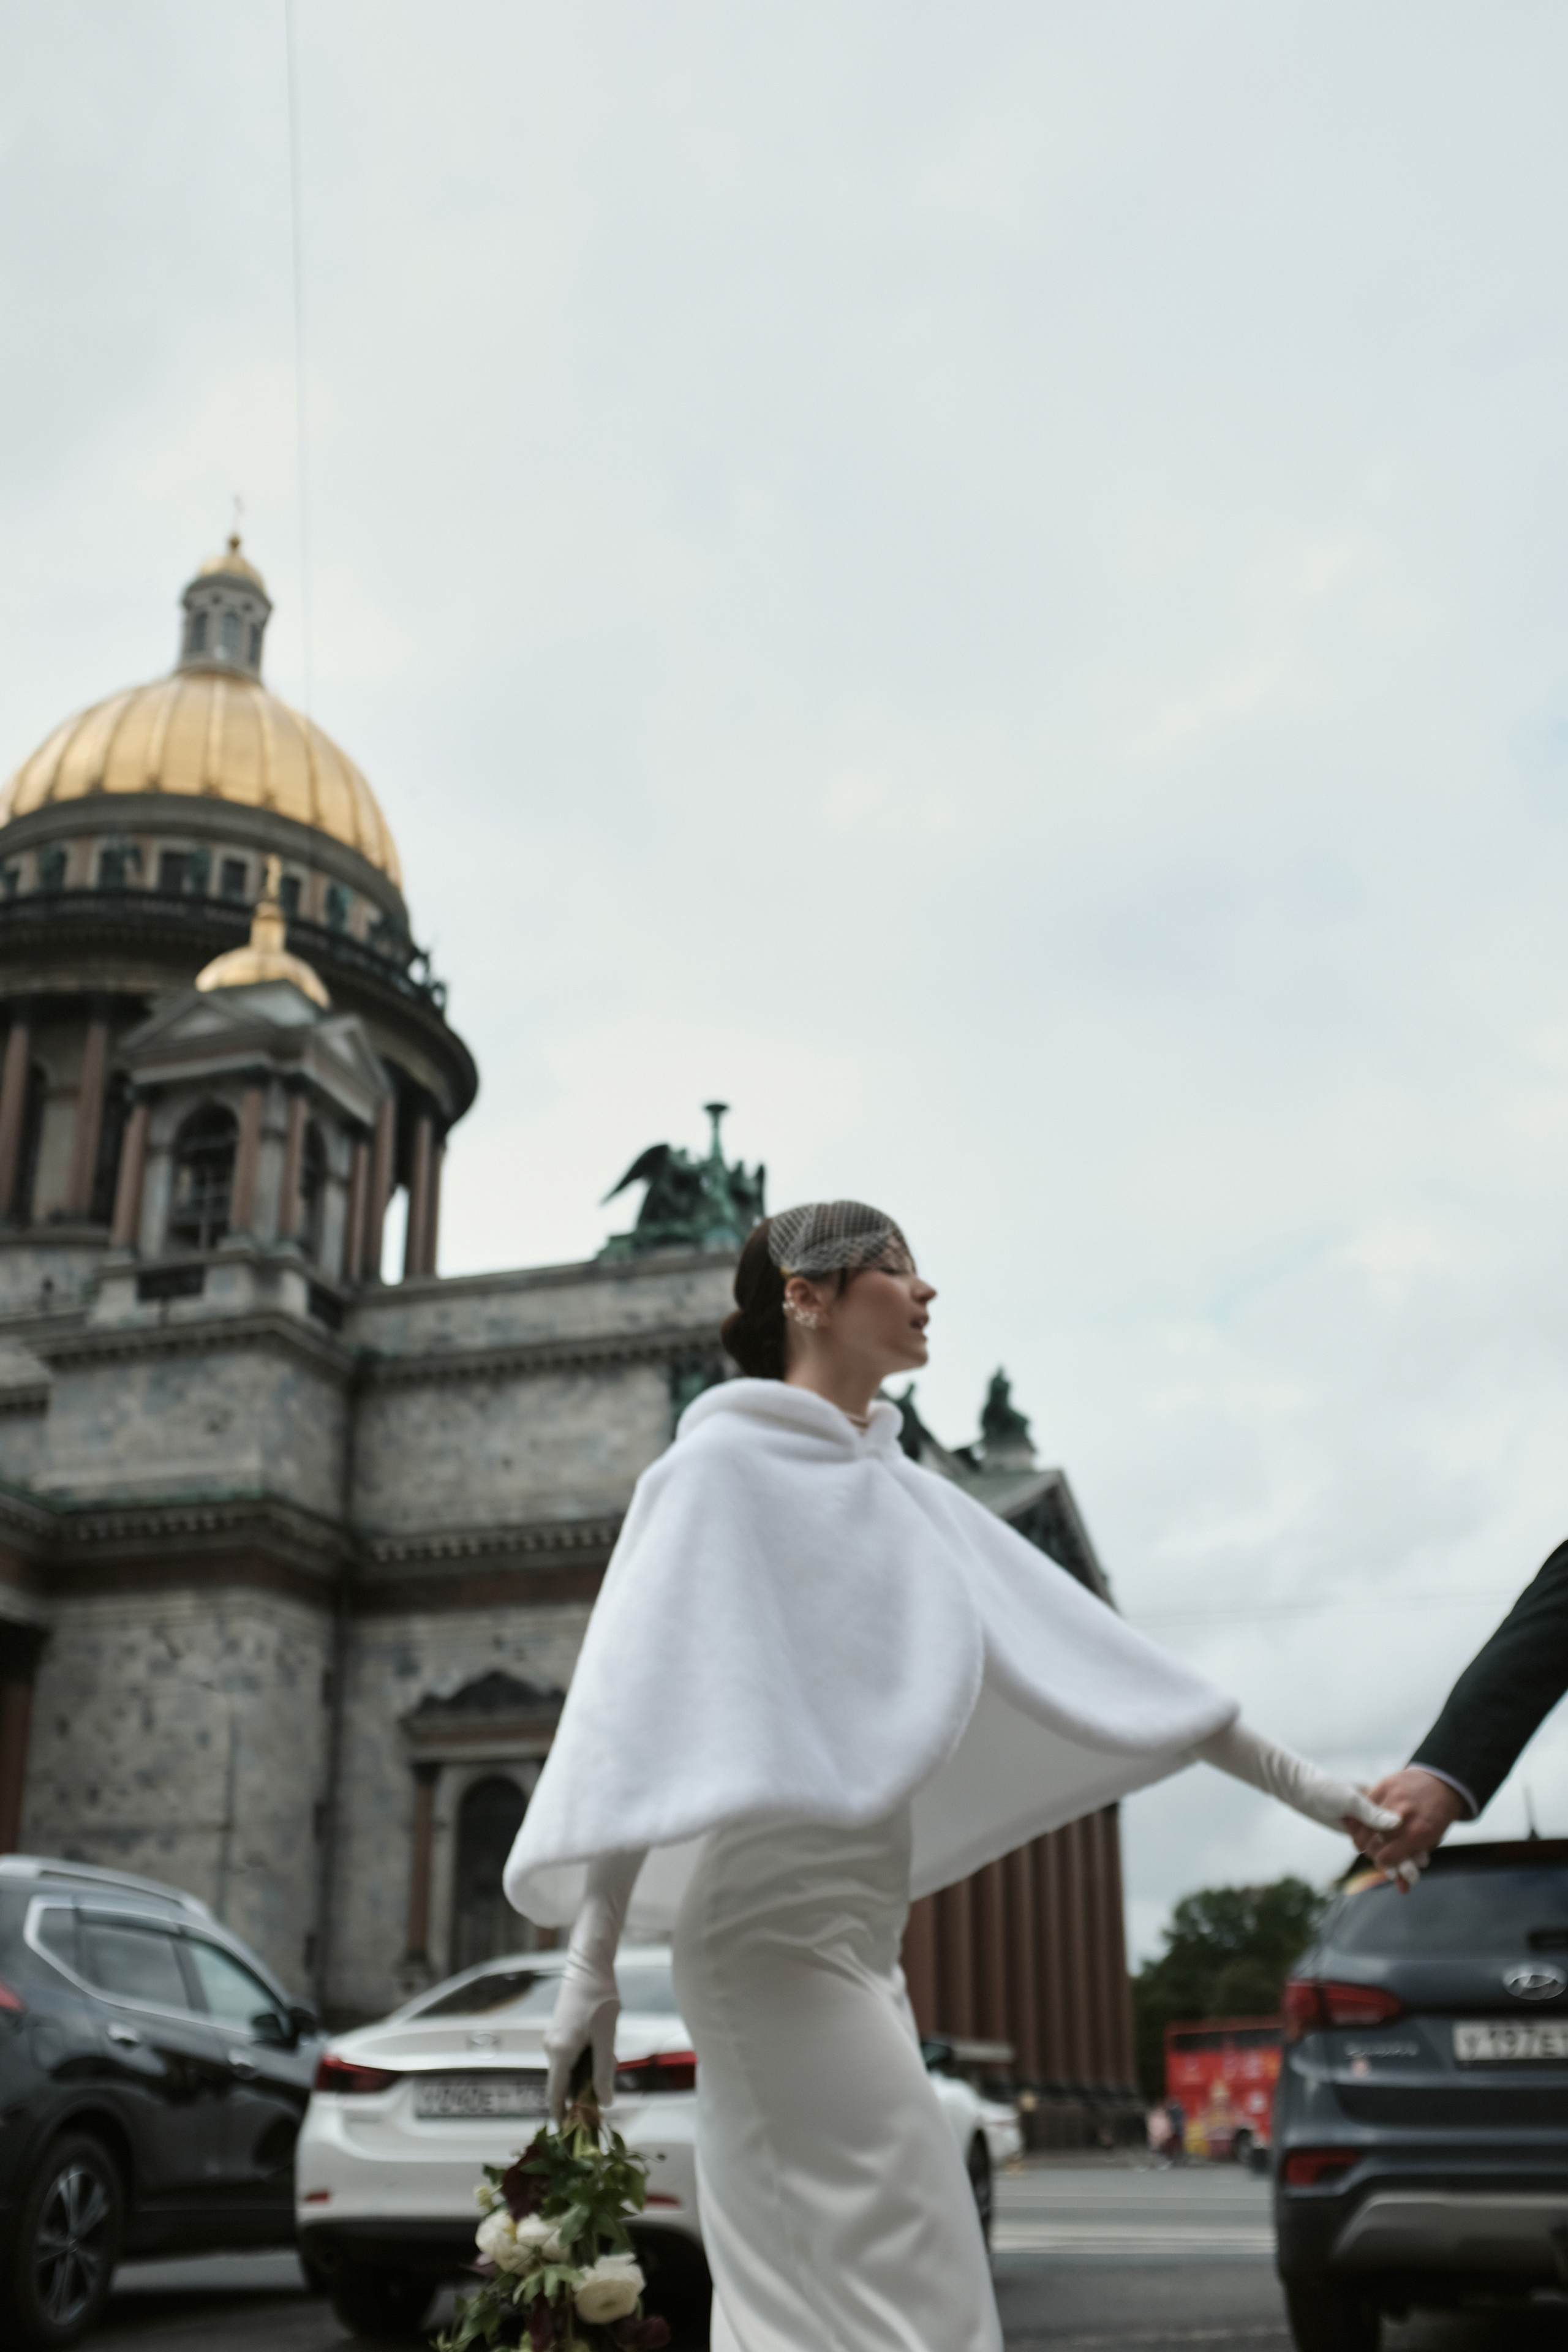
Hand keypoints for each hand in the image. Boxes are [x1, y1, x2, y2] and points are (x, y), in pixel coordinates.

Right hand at [543, 1956, 619, 2119]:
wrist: (589, 1965)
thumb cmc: (599, 1999)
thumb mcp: (607, 2037)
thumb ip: (604, 2071)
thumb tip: (604, 2103)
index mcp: (560, 2053)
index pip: (555, 2095)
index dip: (562, 2117)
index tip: (571, 2136)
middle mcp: (551, 2048)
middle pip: (563, 2084)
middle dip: (581, 2096)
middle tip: (604, 2101)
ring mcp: (553, 2039)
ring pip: (569, 2070)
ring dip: (587, 2076)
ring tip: (611, 2062)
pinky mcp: (560, 2032)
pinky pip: (570, 2057)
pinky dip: (585, 2062)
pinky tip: (604, 2050)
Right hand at [1352, 1766, 1467, 1872]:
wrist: (1444, 1783)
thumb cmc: (1438, 1817)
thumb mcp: (1430, 1842)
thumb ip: (1413, 1862)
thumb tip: (1403, 1889)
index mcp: (1418, 1834)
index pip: (1385, 1857)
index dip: (1380, 1863)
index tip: (1381, 1861)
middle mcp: (1404, 1816)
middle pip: (1373, 1842)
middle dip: (1370, 1851)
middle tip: (1370, 1850)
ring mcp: (1394, 1797)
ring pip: (1364, 1822)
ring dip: (1361, 1834)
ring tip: (1363, 1837)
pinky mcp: (1386, 1783)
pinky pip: (1365, 1803)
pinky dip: (1361, 1814)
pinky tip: (1361, 1820)